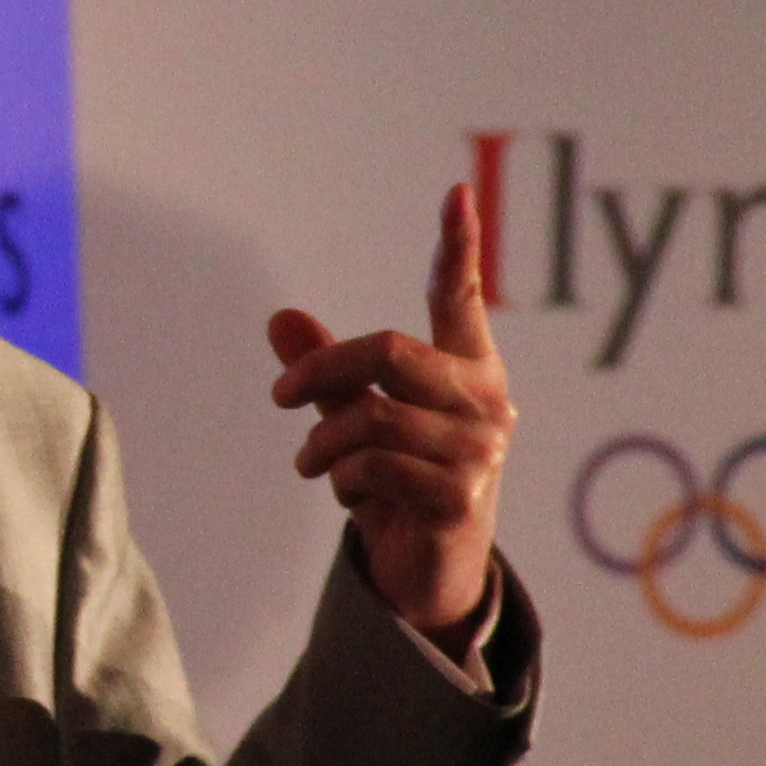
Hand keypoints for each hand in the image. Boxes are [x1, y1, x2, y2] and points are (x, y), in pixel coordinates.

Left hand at [267, 182, 514, 639]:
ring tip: (312, 462)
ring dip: (321, 443)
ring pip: (370, 417)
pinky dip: (340, 481)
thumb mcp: (355, 419)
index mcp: (468, 370)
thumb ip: (325, 372)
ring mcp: (480, 453)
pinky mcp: (459, 500)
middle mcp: (485, 404)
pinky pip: (372, 467)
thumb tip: (279, 317)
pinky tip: (350, 497)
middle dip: (319, 369)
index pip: (460, 300)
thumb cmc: (398, 484)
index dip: (459, 246)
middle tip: (280, 394)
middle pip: (389, 352)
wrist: (428, 574)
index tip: (456, 191)